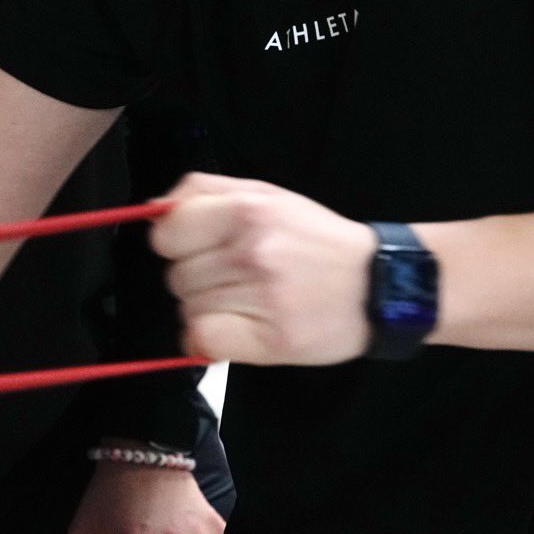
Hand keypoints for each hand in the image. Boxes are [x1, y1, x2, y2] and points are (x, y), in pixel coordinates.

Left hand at [151, 173, 377, 364]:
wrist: (378, 285)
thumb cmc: (317, 240)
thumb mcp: (268, 195)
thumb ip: (206, 192)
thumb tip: (155, 209)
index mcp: (248, 210)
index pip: (167, 234)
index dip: (177, 244)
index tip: (200, 249)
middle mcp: (253, 251)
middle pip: (176, 276)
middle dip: (198, 278)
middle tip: (237, 277)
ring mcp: (263, 298)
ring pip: (188, 310)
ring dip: (208, 309)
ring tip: (247, 301)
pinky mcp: (271, 340)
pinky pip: (203, 340)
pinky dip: (209, 339)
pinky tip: (235, 329)